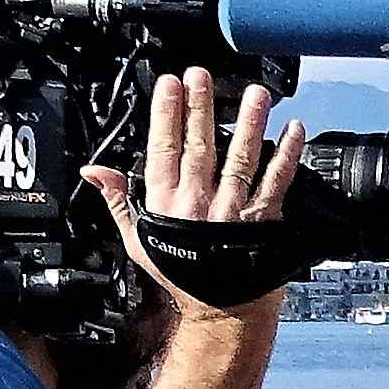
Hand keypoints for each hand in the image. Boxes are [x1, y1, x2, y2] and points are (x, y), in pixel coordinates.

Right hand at [82, 68, 305, 324]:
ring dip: (248, 123)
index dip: (167, 115)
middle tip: (202, 75)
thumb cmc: (183, 277)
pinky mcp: (262, 222)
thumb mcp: (139, 241)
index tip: (170, 85)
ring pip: (240, 160)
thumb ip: (118, 200)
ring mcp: (232, 212)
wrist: (223, 313)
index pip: (163, 150)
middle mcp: (199, 204)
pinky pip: (276, 183)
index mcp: (166, 204)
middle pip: (200, 146)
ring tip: (254, 94)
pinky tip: (293, 130)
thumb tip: (94, 171)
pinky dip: (286, 156)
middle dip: (201, 108)